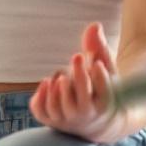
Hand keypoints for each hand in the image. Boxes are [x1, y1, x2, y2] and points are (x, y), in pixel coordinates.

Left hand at [31, 22, 123, 143]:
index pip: (105, 95)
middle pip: (82, 104)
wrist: (92, 117)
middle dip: (80, 78)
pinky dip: (40, 98)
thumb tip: (94, 25)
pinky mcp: (52, 120)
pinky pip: (42, 112)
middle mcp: (87, 116)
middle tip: (77, 56)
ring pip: (59, 109)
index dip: (100, 79)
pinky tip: (46, 82)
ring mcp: (68, 120)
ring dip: (58, 90)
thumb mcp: (103, 68)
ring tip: (61, 76)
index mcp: (104, 105)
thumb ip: (98, 47)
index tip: (95, 62)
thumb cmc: (98, 86)